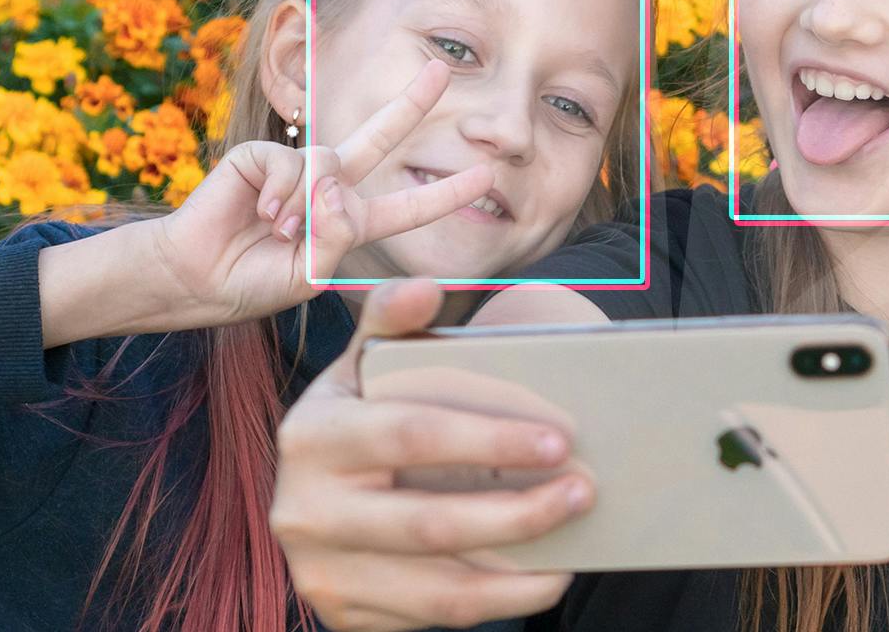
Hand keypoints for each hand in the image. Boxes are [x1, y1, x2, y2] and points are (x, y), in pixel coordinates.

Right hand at [148, 60, 494, 326]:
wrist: (195, 278)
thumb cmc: (253, 281)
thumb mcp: (309, 274)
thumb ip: (333, 237)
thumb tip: (332, 187)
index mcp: (349, 223)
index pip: (407, 207)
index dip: (445, 193)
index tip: (486, 176)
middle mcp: (329, 189)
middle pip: (380, 137)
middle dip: (411, 102)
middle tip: (442, 70)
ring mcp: (297, 171)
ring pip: (329, 164)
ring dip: (308, 205)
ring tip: (280, 231)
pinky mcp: (262, 157)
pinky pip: (291, 163)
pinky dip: (281, 192)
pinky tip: (262, 212)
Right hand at [271, 278, 590, 631]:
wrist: (320, 493)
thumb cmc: (365, 416)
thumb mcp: (365, 367)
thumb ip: (391, 322)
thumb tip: (425, 289)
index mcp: (312, 436)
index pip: (411, 435)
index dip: (490, 439)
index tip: (561, 439)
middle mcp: (303, 510)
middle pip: (430, 524)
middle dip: (519, 513)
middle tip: (585, 492)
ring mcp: (320, 571)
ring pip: (438, 588)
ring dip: (520, 572)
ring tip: (576, 542)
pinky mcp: (342, 613)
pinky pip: (433, 617)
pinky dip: (498, 602)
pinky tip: (543, 576)